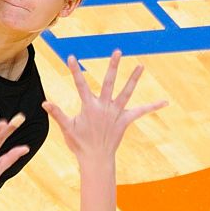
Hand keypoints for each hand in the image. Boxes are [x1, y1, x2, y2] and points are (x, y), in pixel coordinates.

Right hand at [43, 51, 166, 163]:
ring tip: (141, 65)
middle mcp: (104, 107)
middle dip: (113, 66)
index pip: (80, 85)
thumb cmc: (79, 143)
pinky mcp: (125, 121)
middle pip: (109, 83)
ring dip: (134, 79)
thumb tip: (44, 103)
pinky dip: (152, 106)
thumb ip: (57, 114)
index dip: (76, 71)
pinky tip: (165, 101)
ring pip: (126, 93)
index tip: (72, 57)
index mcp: (89, 107)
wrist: (96, 159)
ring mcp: (116, 113)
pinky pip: (140, 112)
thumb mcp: (67, 128)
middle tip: (117, 51)